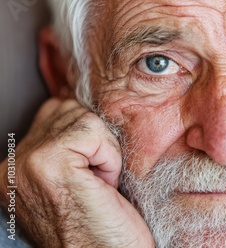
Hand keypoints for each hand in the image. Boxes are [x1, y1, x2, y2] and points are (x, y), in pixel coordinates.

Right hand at [0, 98, 153, 246]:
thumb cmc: (103, 227)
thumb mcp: (76, 178)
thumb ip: (68, 143)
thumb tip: (79, 101)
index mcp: (14, 168)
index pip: (56, 112)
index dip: (89, 137)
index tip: (92, 173)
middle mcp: (11, 165)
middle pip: (71, 109)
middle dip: (97, 145)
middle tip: (97, 185)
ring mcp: (25, 163)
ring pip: (84, 117)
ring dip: (105, 153)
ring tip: (98, 187)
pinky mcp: (47, 163)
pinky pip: (94, 131)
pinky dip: (110, 158)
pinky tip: (103, 186)